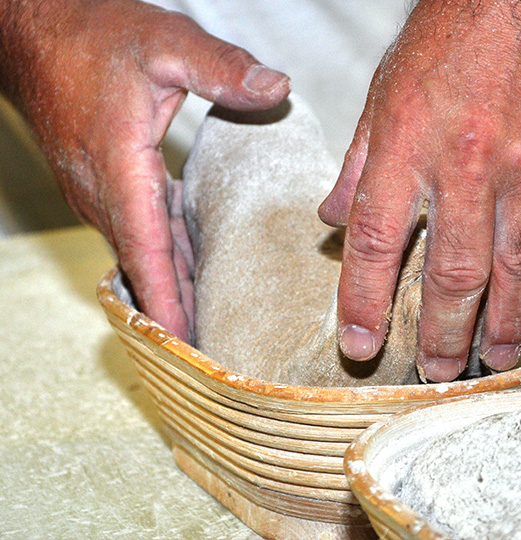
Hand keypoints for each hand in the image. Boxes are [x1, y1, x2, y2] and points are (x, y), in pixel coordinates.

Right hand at [0, 0, 288, 341]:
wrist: (35, 25)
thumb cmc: (95, 33)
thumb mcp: (166, 41)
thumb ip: (222, 68)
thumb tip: (277, 89)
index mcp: (120, 166)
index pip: (147, 250)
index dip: (167, 300)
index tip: (186, 342)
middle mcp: (103, 190)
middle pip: (146, 267)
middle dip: (176, 312)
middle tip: (214, 352)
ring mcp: (98, 190)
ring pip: (141, 254)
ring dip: (171, 291)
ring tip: (210, 327)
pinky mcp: (103, 183)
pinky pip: (138, 234)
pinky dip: (164, 261)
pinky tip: (190, 274)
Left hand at [319, 0, 520, 380]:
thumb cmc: (452, 32)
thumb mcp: (385, 91)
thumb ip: (358, 162)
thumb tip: (332, 221)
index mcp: (408, 144)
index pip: (373, 242)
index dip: (361, 302)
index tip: (357, 347)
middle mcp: (468, 162)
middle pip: (453, 272)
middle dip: (444, 332)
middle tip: (439, 371)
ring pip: (518, 267)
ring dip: (506, 323)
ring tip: (495, 360)